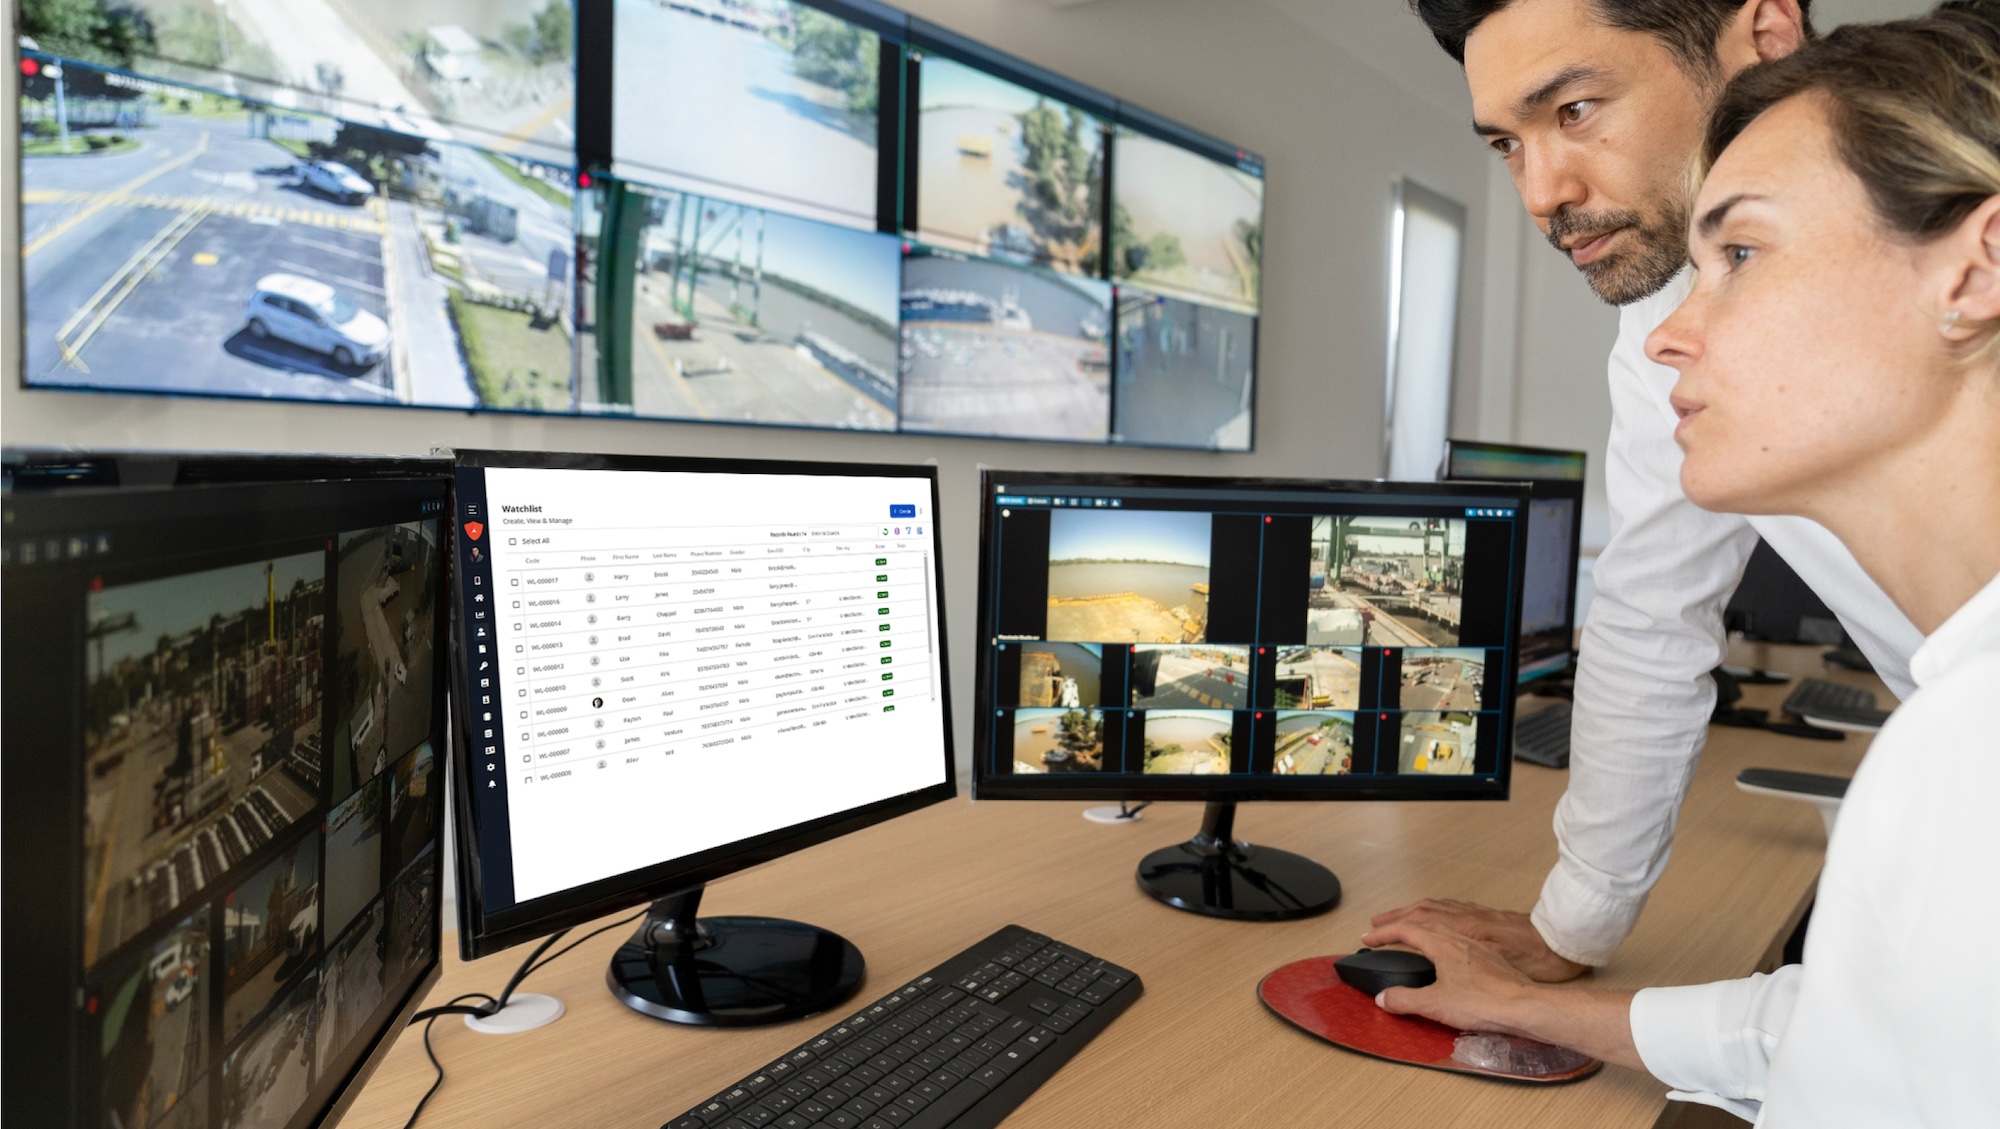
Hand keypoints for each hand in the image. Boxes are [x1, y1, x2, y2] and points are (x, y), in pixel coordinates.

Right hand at [1360, 919, 1645, 1073]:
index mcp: (1441, 942)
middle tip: (1378, 923)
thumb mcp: (1436, 1004)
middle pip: (1421, 915)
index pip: (1405, 930)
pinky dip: (1441, 921)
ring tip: (1409, 921)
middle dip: (1397, 919)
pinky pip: (1458, 923)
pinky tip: (1448, 936)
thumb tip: (1381, 997)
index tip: (1366, 939)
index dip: (1383, 933)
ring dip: (1419, 916)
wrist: (1526, 1004)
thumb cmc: (1481, 1003)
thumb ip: (1405, 1000)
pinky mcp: (1490, 950)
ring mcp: (1476, 940)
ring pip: (1442, 916)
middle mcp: (1457, 933)